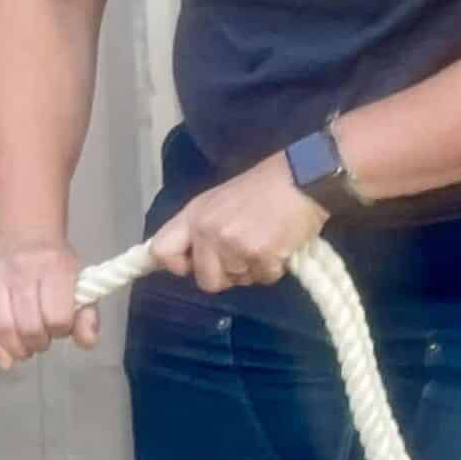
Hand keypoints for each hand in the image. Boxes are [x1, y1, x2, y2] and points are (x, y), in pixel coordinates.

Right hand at [0, 230, 98, 368]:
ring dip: (14, 349)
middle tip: (40, 341)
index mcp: (54, 268)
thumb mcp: (80, 284)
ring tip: (23, 349)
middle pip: (28, 326)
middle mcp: (21, 272)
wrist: (24, 235)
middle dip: (37, 344)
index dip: (60, 331)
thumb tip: (87, 341)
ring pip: (1, 327)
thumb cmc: (55, 265)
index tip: (60, 328)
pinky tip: (0, 358)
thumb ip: (87, 316)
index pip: (57, 317)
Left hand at [150, 150, 327, 293]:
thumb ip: (198, 230)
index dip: (175, 265)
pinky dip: (273, 269)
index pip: (160, 251)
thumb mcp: (216, 202)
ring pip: (237, 281)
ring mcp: (232, 244)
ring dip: (252, 270)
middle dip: (225, 275)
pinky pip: (263, 278)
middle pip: (205, 280)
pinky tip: (279, 246)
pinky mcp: (259, 254)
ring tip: (264, 243)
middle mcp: (206, 231)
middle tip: (243, 255)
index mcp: (192, 216)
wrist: (300, 178)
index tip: (190, 265)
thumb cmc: (260, 189)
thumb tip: (182, 260)